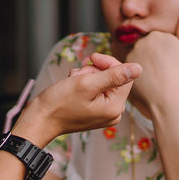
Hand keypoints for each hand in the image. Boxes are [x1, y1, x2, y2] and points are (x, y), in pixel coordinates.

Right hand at [12, 54, 141, 145]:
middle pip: (115, 79)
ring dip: (87, 76)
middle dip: (95, 71)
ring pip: (103, 83)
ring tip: (72, 82)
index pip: (125, 75)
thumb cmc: (59, 103)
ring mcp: (103, 114)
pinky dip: (83, 85)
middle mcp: (113, 113)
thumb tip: (139, 68)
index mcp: (115, 107)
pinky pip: (95, 92)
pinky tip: (71, 88)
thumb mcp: (87, 83)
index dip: (109, 63)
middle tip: (78, 74)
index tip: (91, 59)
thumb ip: (114, 75)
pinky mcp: (94, 113)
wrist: (40, 120)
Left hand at [125, 2, 178, 117]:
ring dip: (150, 71)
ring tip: (160, 83)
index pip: (159, 43)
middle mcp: (140, 41)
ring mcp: (131, 55)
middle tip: (167, 76)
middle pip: (149, 52)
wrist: (165, 96)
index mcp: (155, 33)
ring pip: (142, 62)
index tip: (171, 66)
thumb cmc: (178, 71)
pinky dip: (140, 77)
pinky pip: (133, 70)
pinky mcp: (124, 68)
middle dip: (159, 64)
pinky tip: (148, 85)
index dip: (167, 56)